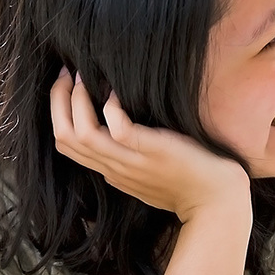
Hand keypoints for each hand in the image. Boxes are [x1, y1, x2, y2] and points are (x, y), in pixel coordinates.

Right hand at [51, 69, 249, 222]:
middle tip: (65, 72)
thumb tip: (120, 130)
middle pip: (64, 137)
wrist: (216, 202)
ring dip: (77, 99)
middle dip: (58, 100)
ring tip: (85, 75)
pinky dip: (112, 105)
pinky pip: (117, 127)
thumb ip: (131, 156)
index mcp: (111, 170)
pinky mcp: (150, 151)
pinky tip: (119, 91)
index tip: (67, 85)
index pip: (66, 143)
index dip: (58, 112)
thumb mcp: (149, 172)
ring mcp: (130, 161)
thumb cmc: (189, 184)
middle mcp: (114, 167)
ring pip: (81, 133)